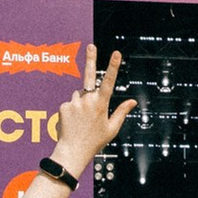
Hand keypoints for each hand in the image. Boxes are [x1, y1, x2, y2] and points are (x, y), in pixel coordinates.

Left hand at [46, 48, 134, 171]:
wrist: (72, 152)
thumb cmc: (94, 142)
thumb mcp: (112, 129)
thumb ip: (122, 112)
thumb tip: (133, 101)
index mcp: (101, 105)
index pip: (109, 81)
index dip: (113, 67)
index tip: (116, 54)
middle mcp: (87, 101)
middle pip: (89, 76)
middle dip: (91, 59)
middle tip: (91, 46)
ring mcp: (74, 103)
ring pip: (79, 94)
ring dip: (81, 101)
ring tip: (82, 119)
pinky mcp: (64, 106)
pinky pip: (70, 103)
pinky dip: (72, 109)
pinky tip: (74, 121)